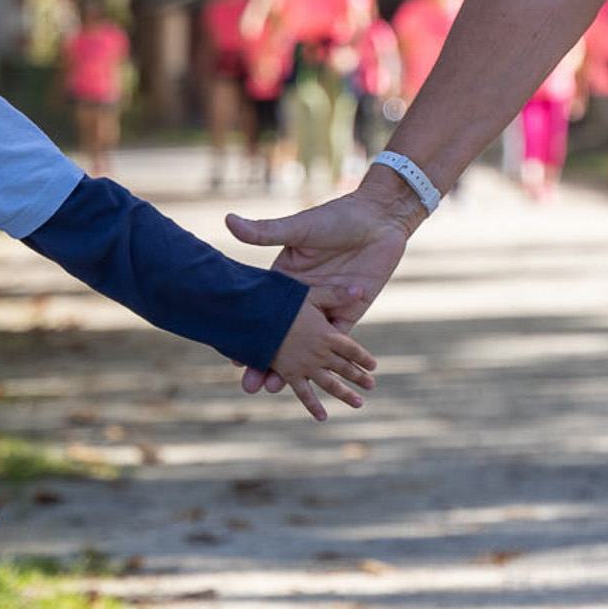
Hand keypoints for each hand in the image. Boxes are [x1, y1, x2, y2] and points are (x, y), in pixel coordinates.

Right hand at [226, 181, 418, 394]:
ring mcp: (326, 309)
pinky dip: (328, 365)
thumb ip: (265, 231)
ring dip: (294, 370)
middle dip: (265, 362)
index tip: (233, 357)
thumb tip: (229, 220)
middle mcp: (303, 299)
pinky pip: (338, 345)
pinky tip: (317, 385)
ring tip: (274, 391)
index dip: (248, 336)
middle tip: (249, 386)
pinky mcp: (349, 314)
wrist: (378, 219)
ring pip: (307, 345)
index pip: (262, 314)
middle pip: (281, 337)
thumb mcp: (299, 227)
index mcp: (286, 280)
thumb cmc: (336, 217)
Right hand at [264, 291, 376, 420]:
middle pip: (345, 368)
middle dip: (359, 377)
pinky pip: (304, 394)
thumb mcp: (313, 293)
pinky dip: (313, 406)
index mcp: (328, 334)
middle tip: (371, 385)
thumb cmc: (283, 300)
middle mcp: (321, 353)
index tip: (373, 366)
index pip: (352, 349)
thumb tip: (360, 290)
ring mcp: (306, 366)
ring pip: (331, 384)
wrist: (257, 315)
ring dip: (346, 394)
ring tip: (359, 403)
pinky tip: (323, 416)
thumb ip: (337, 294)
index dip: (363, 358)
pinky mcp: (291, 374)